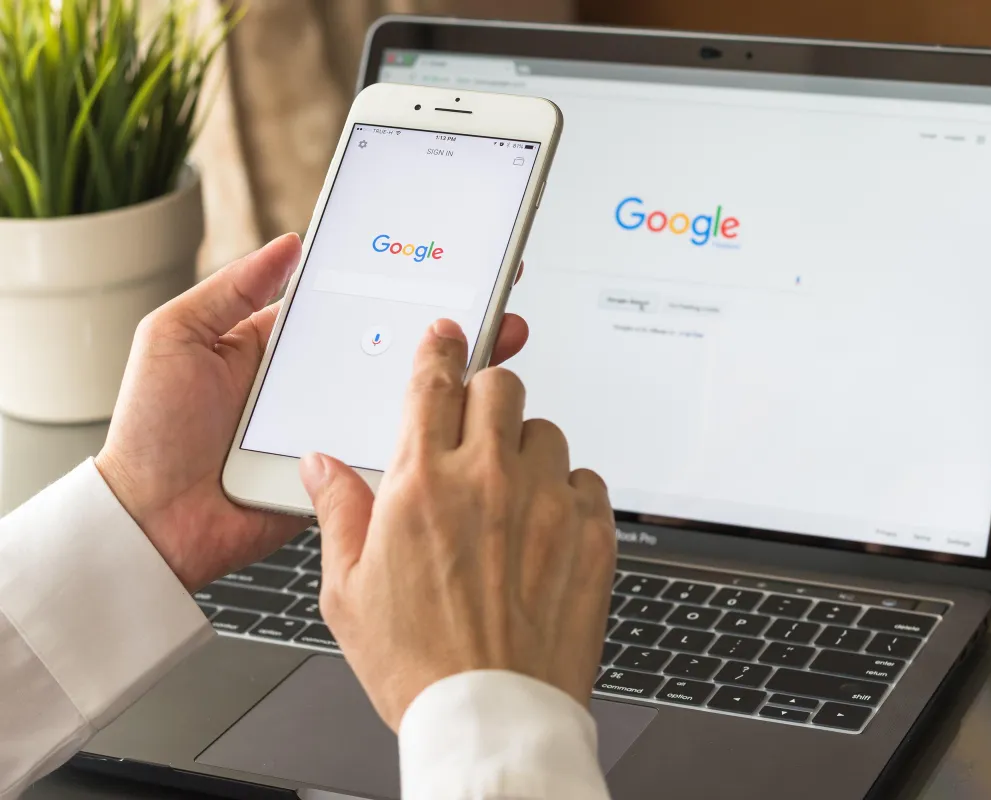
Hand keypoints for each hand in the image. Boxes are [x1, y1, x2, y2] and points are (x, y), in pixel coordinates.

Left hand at [95, 234, 531, 591]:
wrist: (150, 522)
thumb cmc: (151, 432)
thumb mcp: (176, 336)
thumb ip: (231, 289)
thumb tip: (288, 244)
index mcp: (285, 347)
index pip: (356, 305)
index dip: (400, 283)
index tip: (445, 260)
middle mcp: (319, 386)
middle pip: (394, 350)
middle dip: (447, 328)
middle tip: (494, 304)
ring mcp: (335, 431)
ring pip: (403, 400)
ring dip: (452, 379)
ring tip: (496, 348)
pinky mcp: (343, 476)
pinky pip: (391, 452)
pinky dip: (428, 437)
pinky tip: (463, 414)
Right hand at [300, 319, 615, 730]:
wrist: (492, 716)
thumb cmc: (418, 664)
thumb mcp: (348, 592)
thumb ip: (339, 513)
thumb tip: (321, 466)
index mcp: (421, 485)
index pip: (432, 383)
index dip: (439, 350)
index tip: (446, 336)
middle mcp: (488, 480)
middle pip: (500, 385)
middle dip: (485, 395)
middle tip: (475, 427)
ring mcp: (546, 503)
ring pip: (546, 430)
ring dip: (526, 448)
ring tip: (509, 495)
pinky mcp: (591, 531)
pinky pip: (587, 479)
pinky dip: (567, 492)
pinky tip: (545, 528)